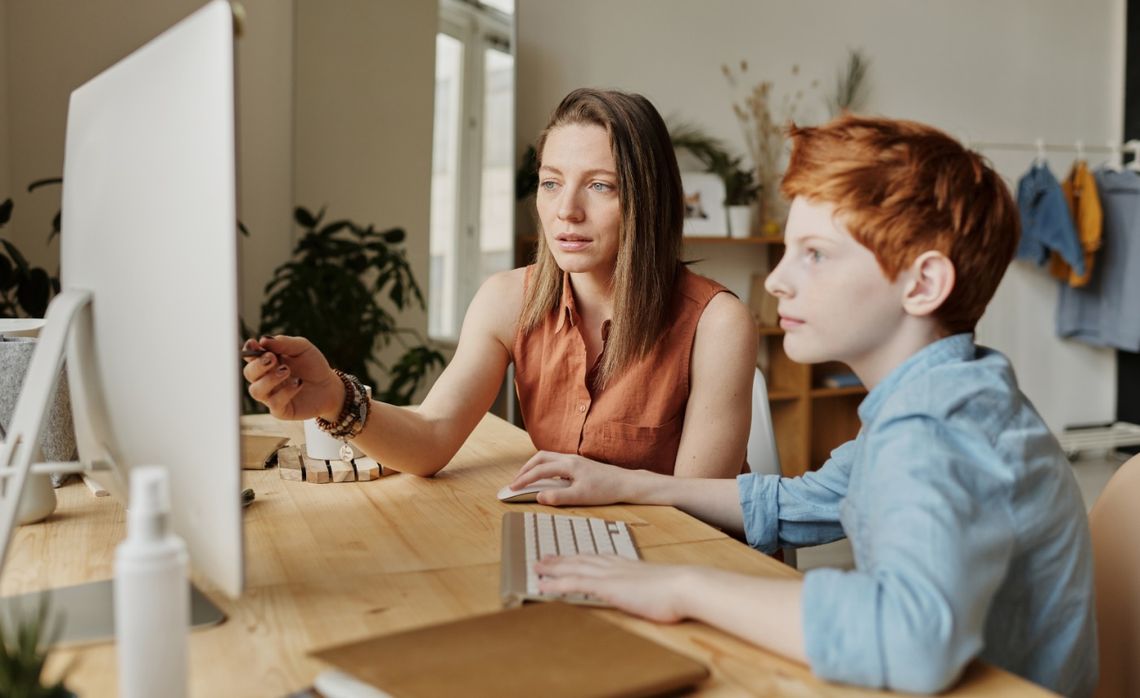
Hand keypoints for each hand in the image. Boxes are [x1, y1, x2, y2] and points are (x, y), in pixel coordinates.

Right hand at [241, 335, 342, 420]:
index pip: (250, 356)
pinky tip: (298, 383)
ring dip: (269, 379)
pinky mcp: (281, 410)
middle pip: (249, 374)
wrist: (329, 386)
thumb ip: (284, 343)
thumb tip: (263, 340)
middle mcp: (265, 379)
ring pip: (256, 391)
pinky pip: (274, 403)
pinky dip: (285, 392)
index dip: (248, 350)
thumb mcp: (302, 348)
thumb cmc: (313, 365)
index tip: (254, 344)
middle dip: (258, 365)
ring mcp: (271, 396)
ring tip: (287, 370)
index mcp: (267, 362)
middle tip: (273, 358)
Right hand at [510, 451, 639, 505]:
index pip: (539, 470)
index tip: (512, 488)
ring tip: (527, 478)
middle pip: (540, 457)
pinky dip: (545, 467)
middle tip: (516, 482)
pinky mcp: (579, 464)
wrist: (625, 483)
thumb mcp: (580, 497)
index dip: (524, 479)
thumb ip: (558, 497)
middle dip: (525, 469)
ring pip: (548, 457)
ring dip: (534, 466)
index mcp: (568, 465)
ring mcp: (575, 460)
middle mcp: (570, 459)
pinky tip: (546, 478)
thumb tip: (539, 496)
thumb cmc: (606, 490)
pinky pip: (556, 461)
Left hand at [535, 555, 691, 622]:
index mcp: (627, 565)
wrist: (683, 586)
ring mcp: (609, 575)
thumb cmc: (677, 590)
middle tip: (543, 558)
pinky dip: (555, 584)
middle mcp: (614, 566)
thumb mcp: (659, 587)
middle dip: (561, 559)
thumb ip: (648, 587)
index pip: (597, 558)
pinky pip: (573, 584)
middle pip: (581, 560)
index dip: (580, 557)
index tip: (568, 556)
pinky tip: (543, 585)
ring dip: (553, 568)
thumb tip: (650, 593)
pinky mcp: (606, 586)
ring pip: (573, 568)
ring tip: (537, 567)